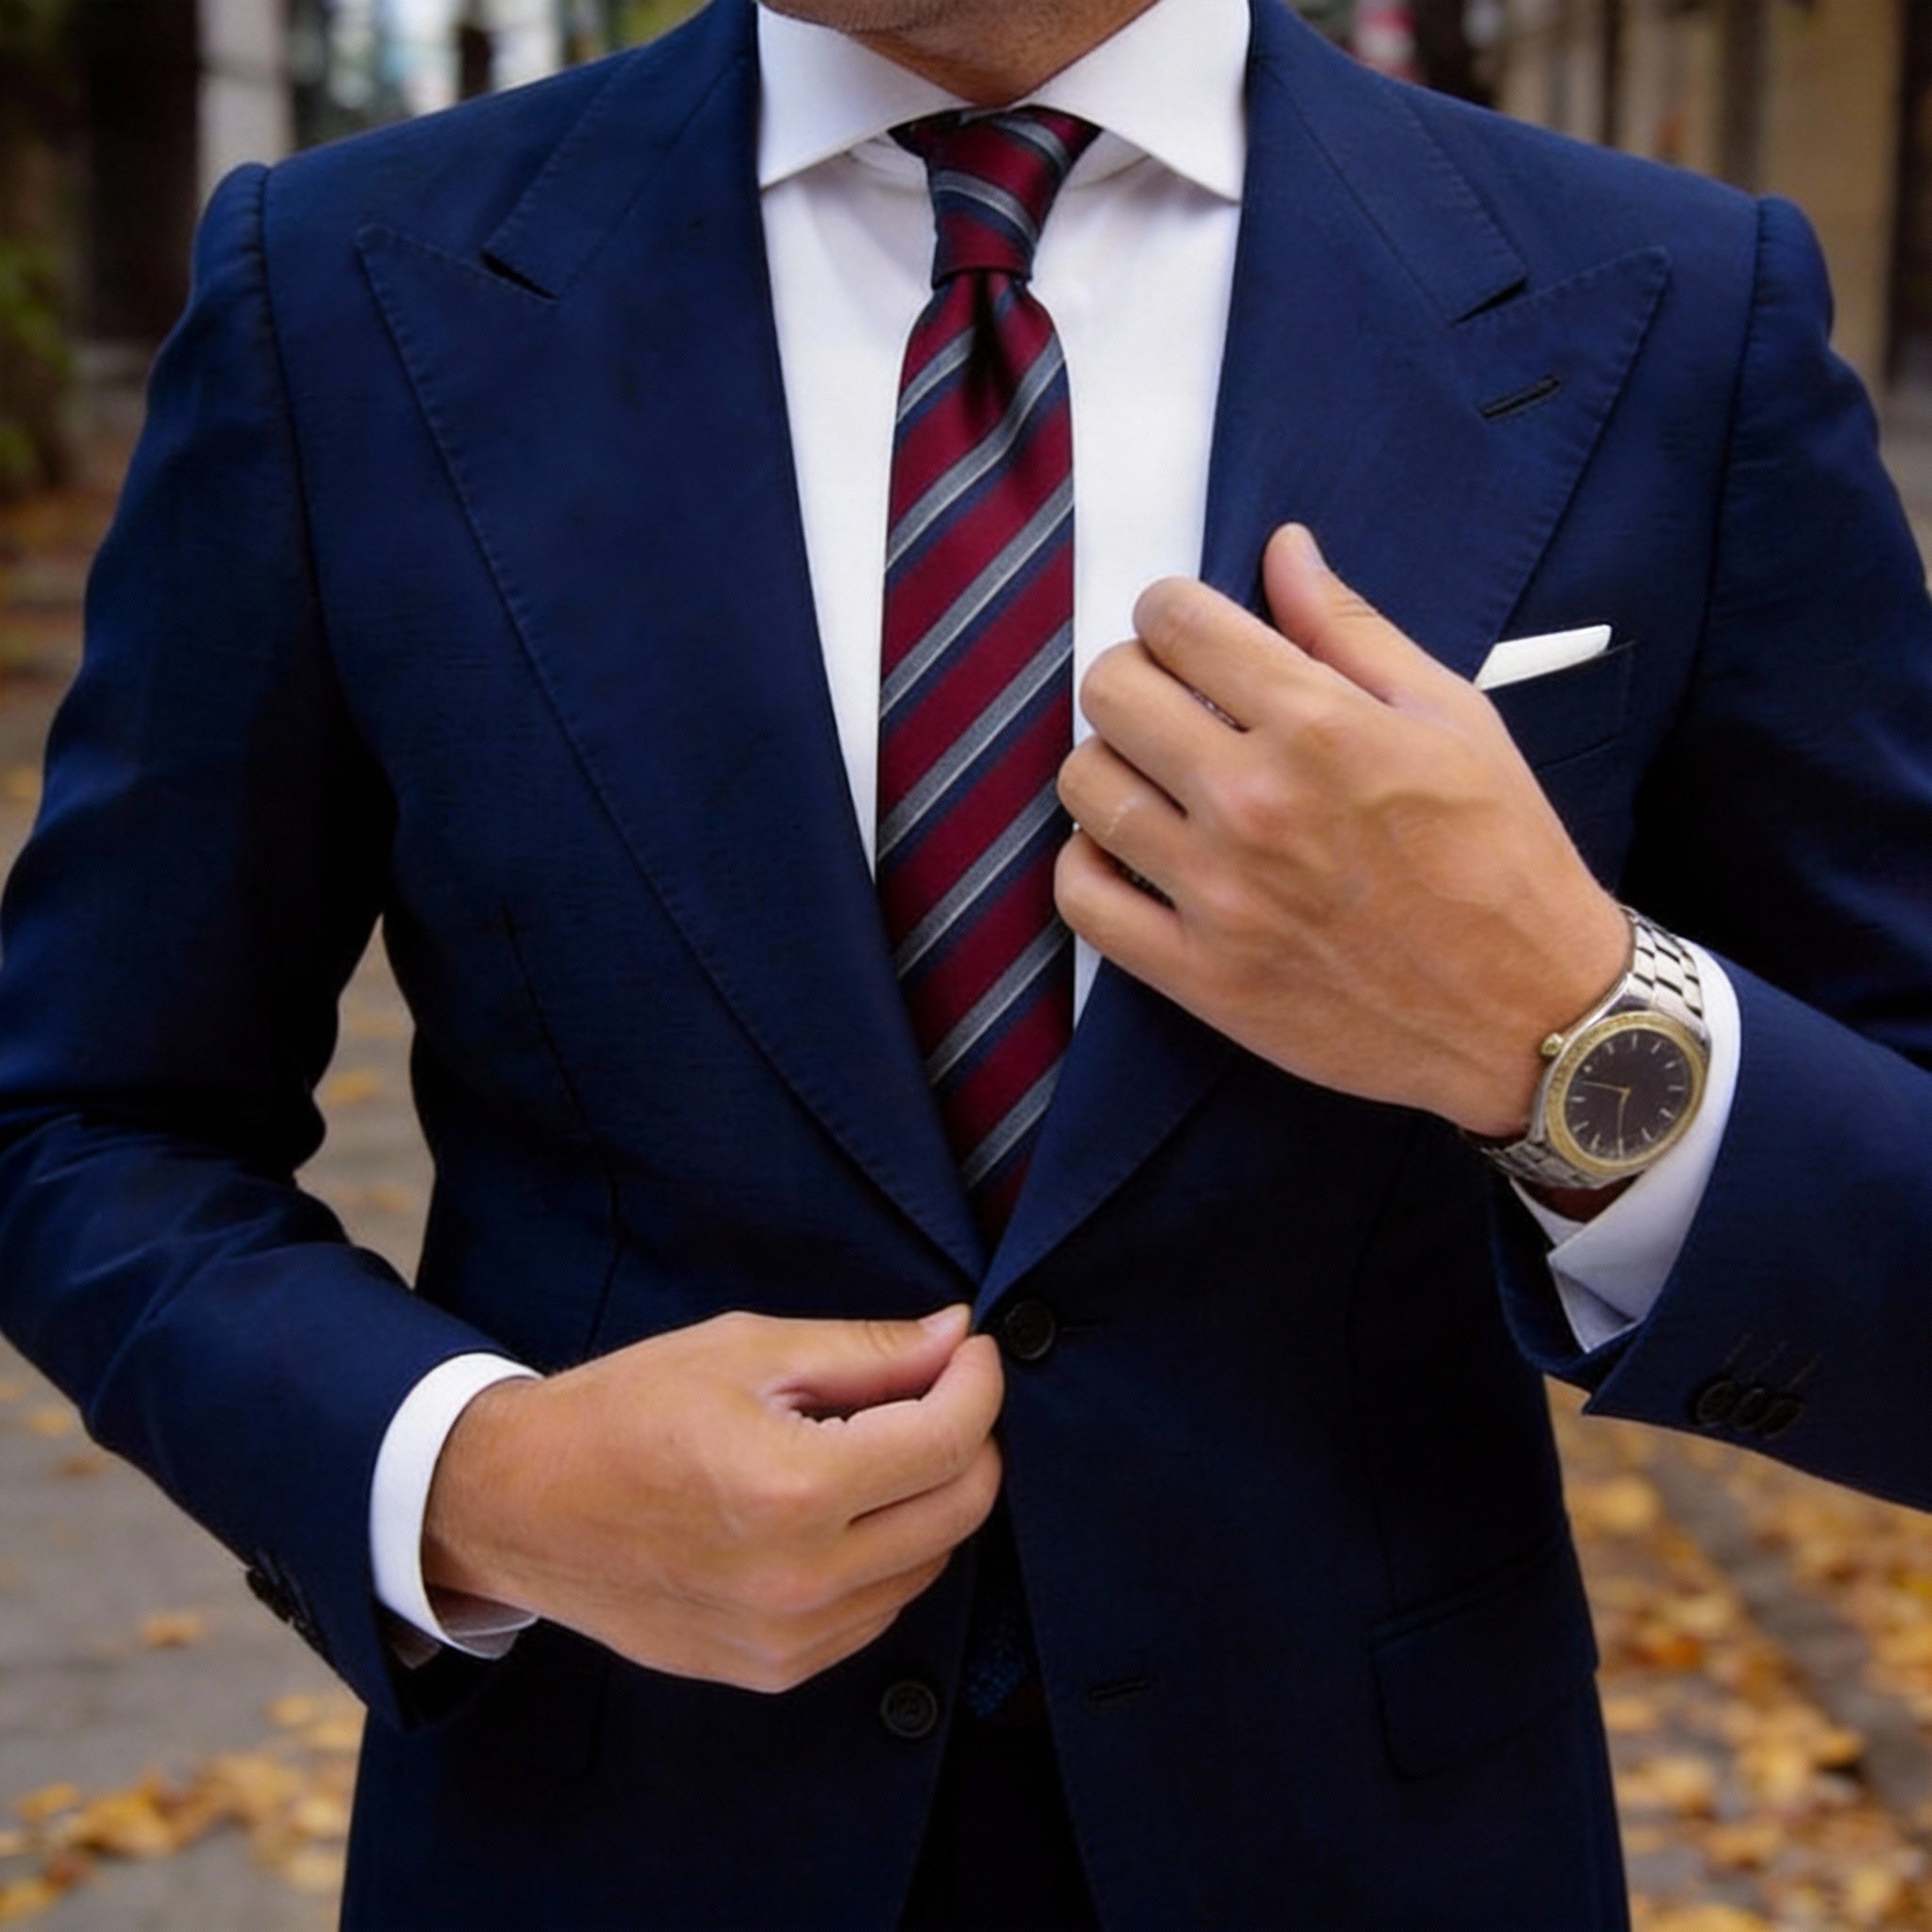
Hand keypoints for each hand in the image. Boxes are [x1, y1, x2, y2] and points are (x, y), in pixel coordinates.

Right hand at [422, 1305, 1003, 1692]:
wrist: (521, 1508)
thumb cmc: (625, 1411)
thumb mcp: (745, 1349)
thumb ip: (866, 1350)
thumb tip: (956, 1335)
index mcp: (793, 1489)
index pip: (949, 1439)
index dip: (978, 1382)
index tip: (970, 1349)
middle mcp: (802, 1580)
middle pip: (961, 1510)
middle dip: (970, 1438)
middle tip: (938, 1389)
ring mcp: (788, 1640)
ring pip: (929, 1565)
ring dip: (928, 1498)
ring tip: (875, 1444)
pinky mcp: (773, 1672)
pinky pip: (878, 1611)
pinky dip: (888, 1554)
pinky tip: (842, 1508)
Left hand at [1054, 523, 1629, 1137]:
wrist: (1530, 1013)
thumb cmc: (1503, 860)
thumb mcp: (1452, 718)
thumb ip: (1351, 630)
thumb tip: (1283, 551)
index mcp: (1319, 727)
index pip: (1178, 623)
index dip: (1169, 609)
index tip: (1184, 629)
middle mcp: (1254, 803)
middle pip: (1111, 693)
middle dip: (1132, 674)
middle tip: (1168, 698)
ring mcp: (1218, 894)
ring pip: (1084, 786)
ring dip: (1108, 764)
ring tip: (1153, 775)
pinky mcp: (1199, 974)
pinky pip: (1082, 897)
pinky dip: (1088, 863)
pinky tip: (1129, 850)